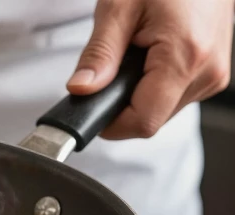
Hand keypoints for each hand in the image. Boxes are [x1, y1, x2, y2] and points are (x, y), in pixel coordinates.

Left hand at [67, 0, 233, 139]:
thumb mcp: (119, 8)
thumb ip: (99, 54)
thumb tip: (81, 90)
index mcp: (185, 57)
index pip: (142, 122)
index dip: (110, 123)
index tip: (90, 109)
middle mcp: (206, 72)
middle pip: (151, 119)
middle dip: (122, 102)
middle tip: (113, 67)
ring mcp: (213, 75)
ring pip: (161, 111)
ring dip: (138, 93)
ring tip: (137, 53)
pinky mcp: (212, 74)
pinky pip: (174, 96)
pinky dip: (154, 84)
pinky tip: (151, 56)